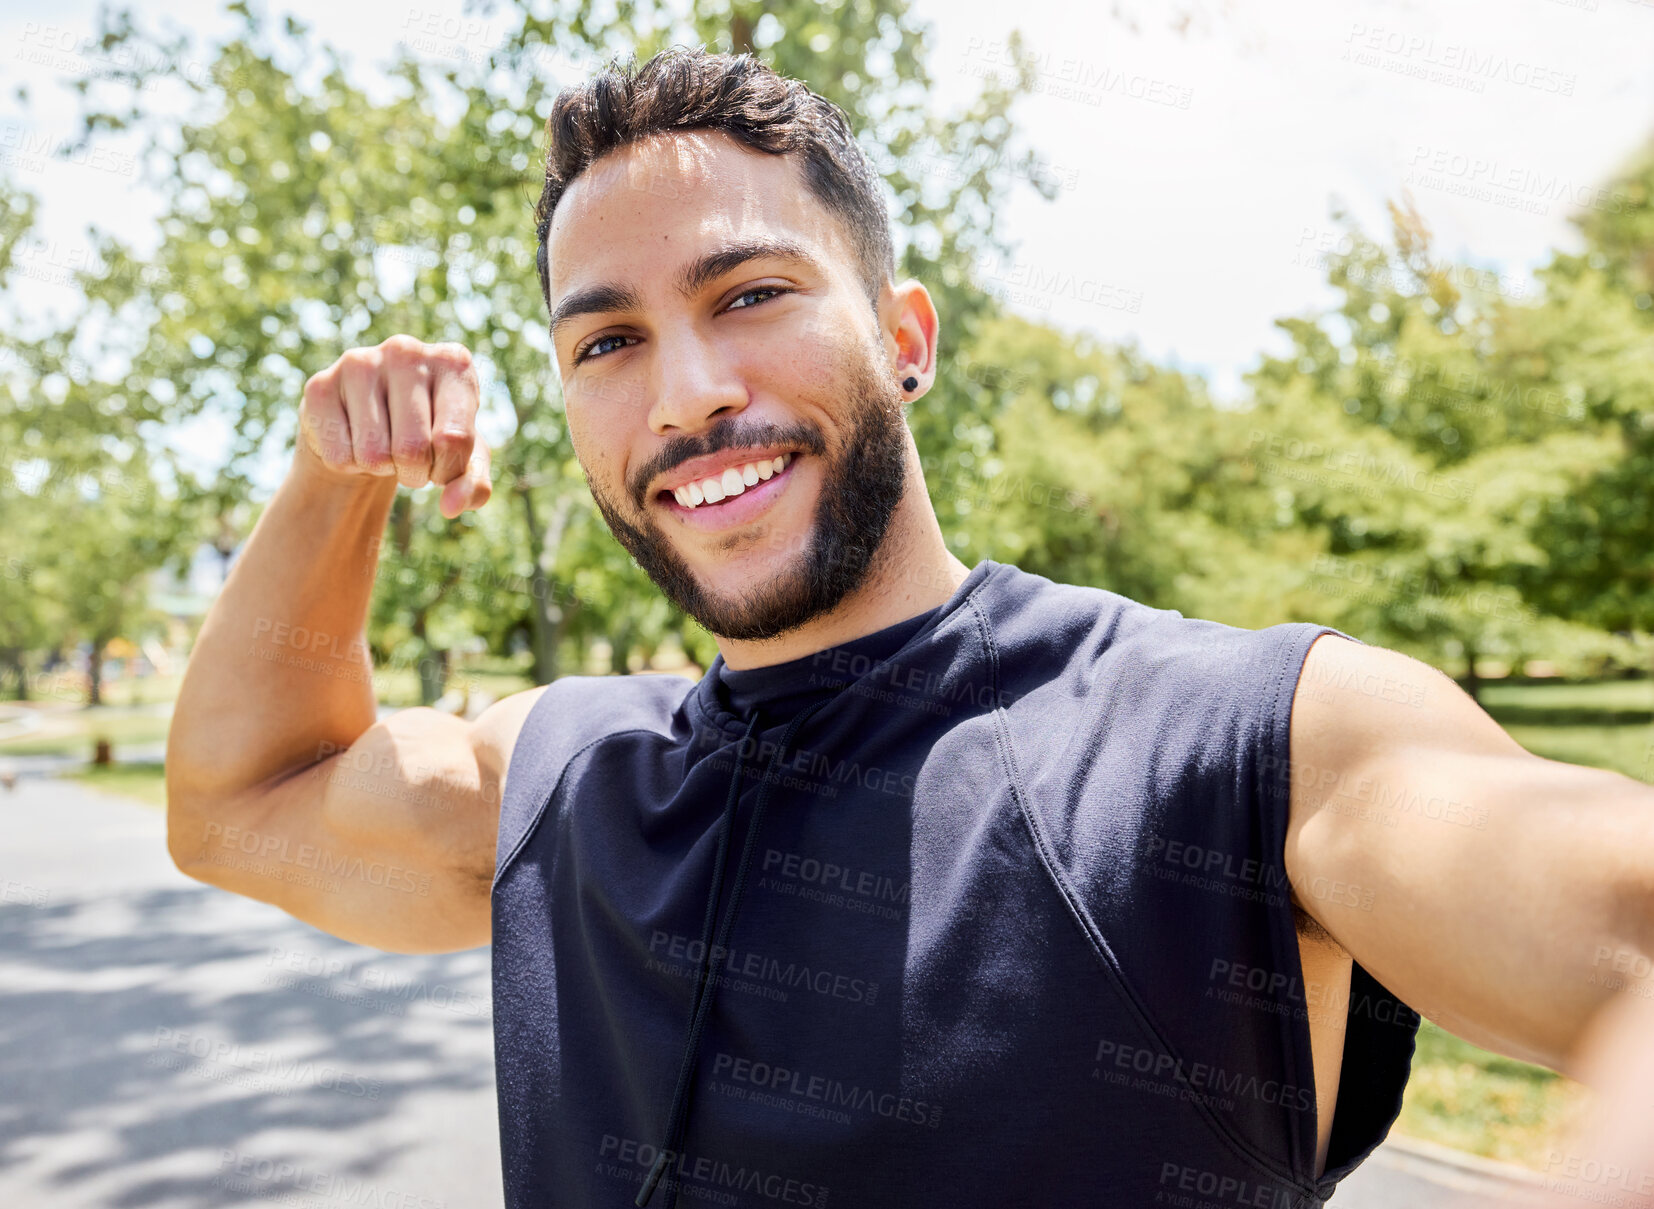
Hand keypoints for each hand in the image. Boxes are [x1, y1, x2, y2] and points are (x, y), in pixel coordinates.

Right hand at [298, 335, 491, 517]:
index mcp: (453, 363)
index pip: (454, 439)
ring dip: (382, 469)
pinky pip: (339, 456)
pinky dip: (350, 465)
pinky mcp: (319, 386)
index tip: (443, 465)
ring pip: (373, 455)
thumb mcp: (463, 459)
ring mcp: (359, 363)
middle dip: (415, 473)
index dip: (448, 470)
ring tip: (384, 447)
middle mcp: (406, 351)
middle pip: (412, 448)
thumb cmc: (429, 436)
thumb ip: (473, 484)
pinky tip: (354, 440)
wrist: (371, 421)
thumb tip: (451, 507)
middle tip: (411, 460)